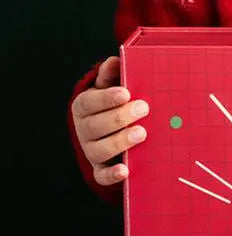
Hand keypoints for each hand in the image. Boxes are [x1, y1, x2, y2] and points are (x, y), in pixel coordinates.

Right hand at [70, 56, 149, 185]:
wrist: (110, 132)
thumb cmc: (113, 105)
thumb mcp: (110, 88)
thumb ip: (112, 76)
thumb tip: (116, 59)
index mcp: (84, 107)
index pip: (90, 102)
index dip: (107, 98)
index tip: (126, 93)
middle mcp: (84, 130)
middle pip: (96, 126)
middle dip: (120, 117)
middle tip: (144, 108)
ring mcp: (91, 151)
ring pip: (99, 150)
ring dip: (119, 142)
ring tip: (141, 133)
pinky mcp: (101, 169)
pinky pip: (102, 176)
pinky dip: (112, 175)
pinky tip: (125, 170)